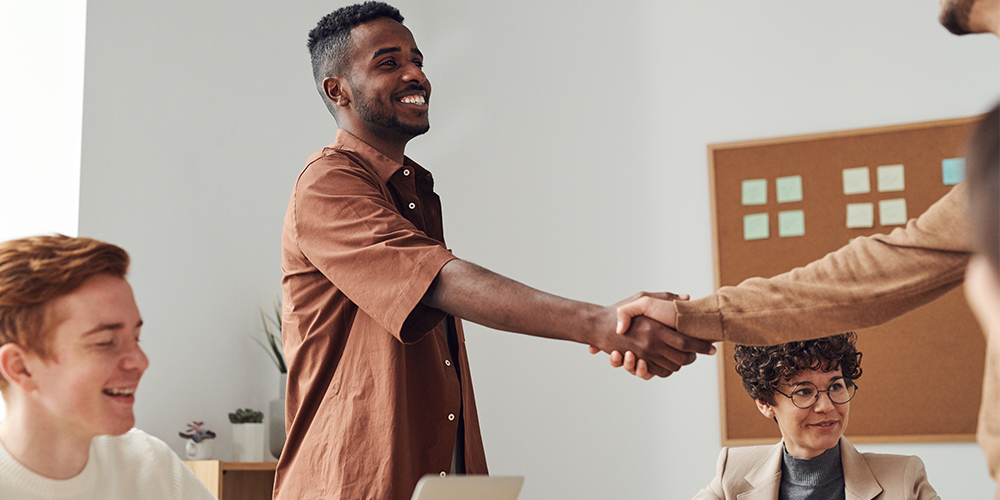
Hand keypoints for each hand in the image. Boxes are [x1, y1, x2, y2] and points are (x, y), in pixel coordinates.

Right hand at [587, 292, 712, 378]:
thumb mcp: (642, 298)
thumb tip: (687, 298)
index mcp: (654, 329)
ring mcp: (643, 356)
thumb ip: (665, 297)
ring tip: (686, 356)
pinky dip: (666, 369)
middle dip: (693, 357)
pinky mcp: (636, 363)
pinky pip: (657, 372)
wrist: (597, 325)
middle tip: (698, 353)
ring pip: (671, 367)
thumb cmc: (618, 310)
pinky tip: (670, 362)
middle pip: (681, 358)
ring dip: (681, 364)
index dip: (700, 347)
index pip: (685, 342)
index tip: (711, 348)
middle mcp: (650, 345)